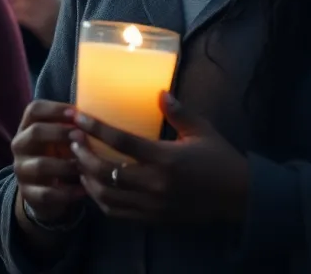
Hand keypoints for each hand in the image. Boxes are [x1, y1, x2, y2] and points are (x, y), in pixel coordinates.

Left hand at [9, 0, 62, 46]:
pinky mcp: (41, 26)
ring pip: (24, 5)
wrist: (69, 33)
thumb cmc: (57, 14)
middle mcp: (51, 0)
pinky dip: (16, 16)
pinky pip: (24, 18)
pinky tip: (13, 17)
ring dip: (14, 5)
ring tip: (10, 7)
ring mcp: (46, 13)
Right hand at [12, 100, 85, 227]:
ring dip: (66, 164)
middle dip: (60, 132)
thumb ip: (73, 125)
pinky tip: (84, 189)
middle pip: (35, 132)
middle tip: (81, 136)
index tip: (75, 112)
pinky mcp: (28, 193)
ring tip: (85, 166)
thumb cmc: (60, 155)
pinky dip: (67, 192)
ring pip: (41, 165)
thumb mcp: (62, 138)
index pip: (34, 109)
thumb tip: (97, 116)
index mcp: (28, 126)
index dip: (54, 108)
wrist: (44, 190)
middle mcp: (20, 145)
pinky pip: (47, 193)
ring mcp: (21, 170)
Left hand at [70, 92, 247, 224]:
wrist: (237, 196)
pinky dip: (100, 200)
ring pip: (106, 195)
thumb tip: (160, 92)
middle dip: (83, 154)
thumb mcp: (202, 130)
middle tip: (73, 140)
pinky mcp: (152, 218)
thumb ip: (178, 112)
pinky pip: (117, 212)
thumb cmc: (220, 159)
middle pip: (106, 170)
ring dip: (87, 178)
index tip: (79, 118)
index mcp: (165, 158)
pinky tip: (94, 186)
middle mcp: (154, 183)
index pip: (122, 142)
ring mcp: (151, 204)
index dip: (96, 129)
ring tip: (79, 162)